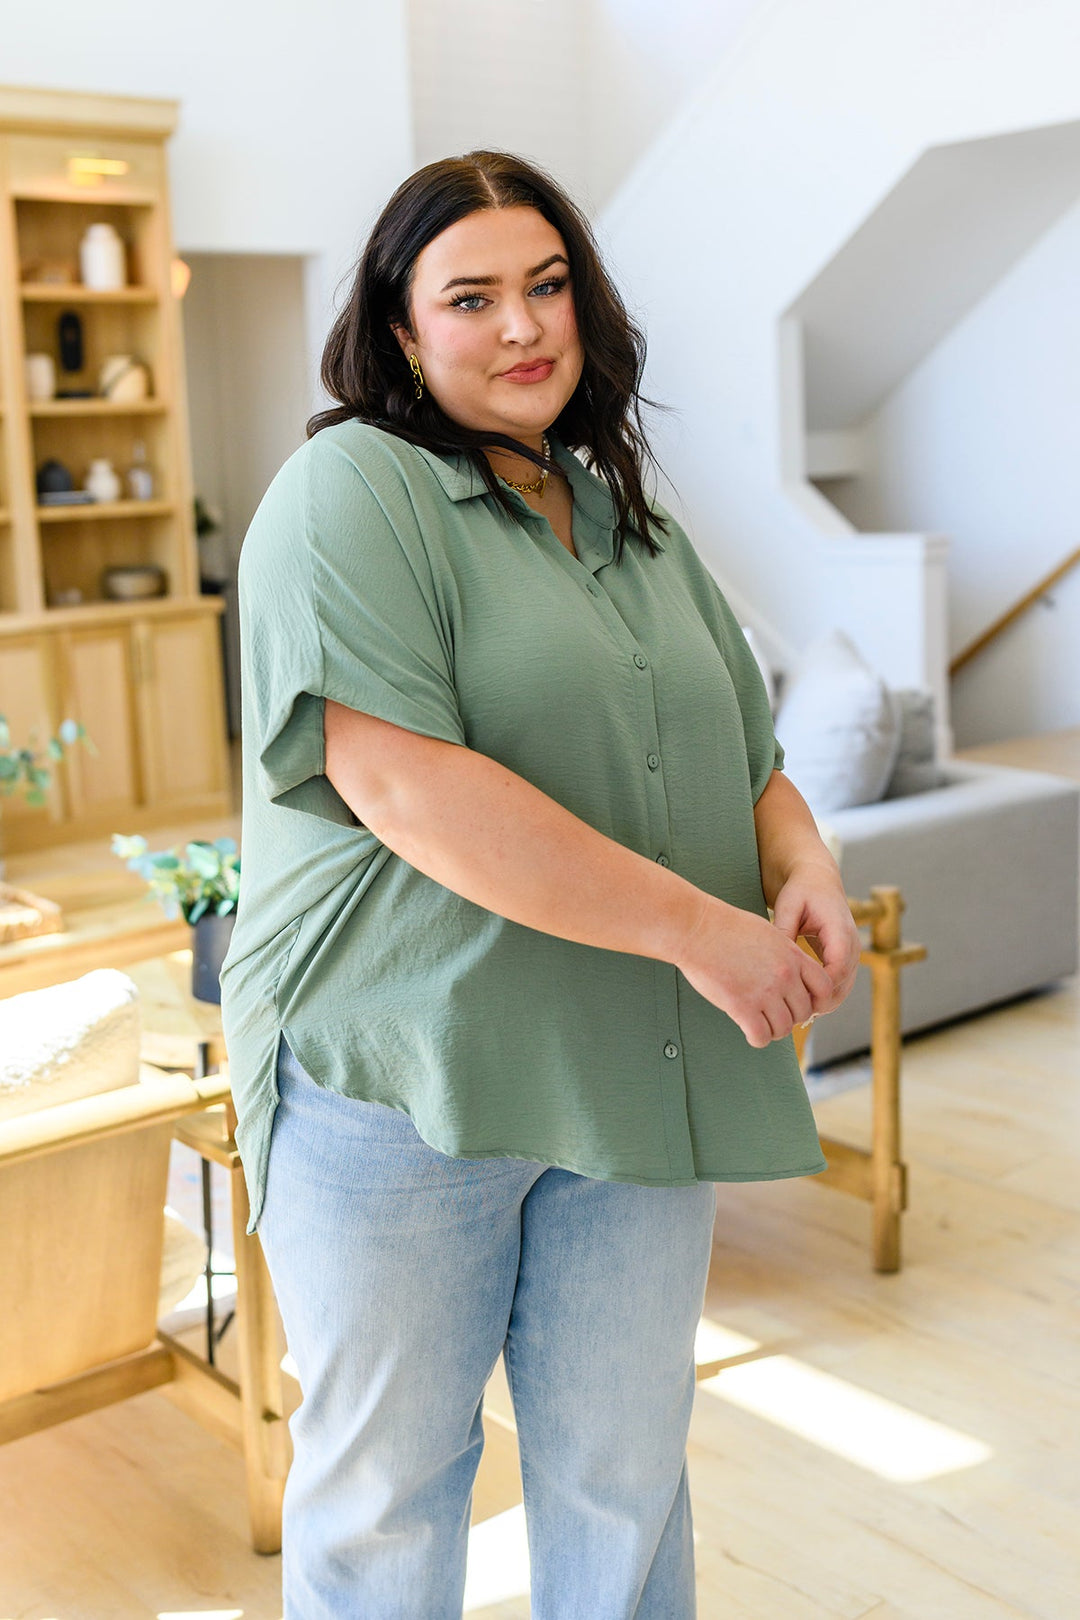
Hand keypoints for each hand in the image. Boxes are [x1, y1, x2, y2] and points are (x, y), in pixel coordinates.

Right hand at [675, 896, 835, 1048]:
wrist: (697, 929)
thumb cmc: (725, 927)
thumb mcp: (767, 932)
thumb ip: (784, 953)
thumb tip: (792, 971)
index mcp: (793, 955)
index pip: (824, 987)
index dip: (814, 998)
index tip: (797, 1001)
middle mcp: (785, 975)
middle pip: (804, 1011)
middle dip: (790, 1015)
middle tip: (773, 1014)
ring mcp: (765, 992)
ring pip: (784, 1028)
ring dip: (773, 1029)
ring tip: (760, 1023)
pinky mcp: (742, 1007)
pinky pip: (761, 1036)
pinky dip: (757, 1038)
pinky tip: (748, 1030)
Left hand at [770, 863, 861, 1015]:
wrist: (818, 881)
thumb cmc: (801, 891)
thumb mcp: (789, 905)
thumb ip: (784, 931)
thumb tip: (775, 958)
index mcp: (840, 931)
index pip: (838, 969)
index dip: (819, 989)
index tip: (794, 999)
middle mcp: (852, 945)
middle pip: (843, 985)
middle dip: (819, 1002)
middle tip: (790, 1013)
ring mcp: (852, 953)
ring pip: (843, 989)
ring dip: (822, 1002)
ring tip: (793, 1012)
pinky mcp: (846, 959)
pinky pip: (839, 985)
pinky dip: (824, 996)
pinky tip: (800, 1002)